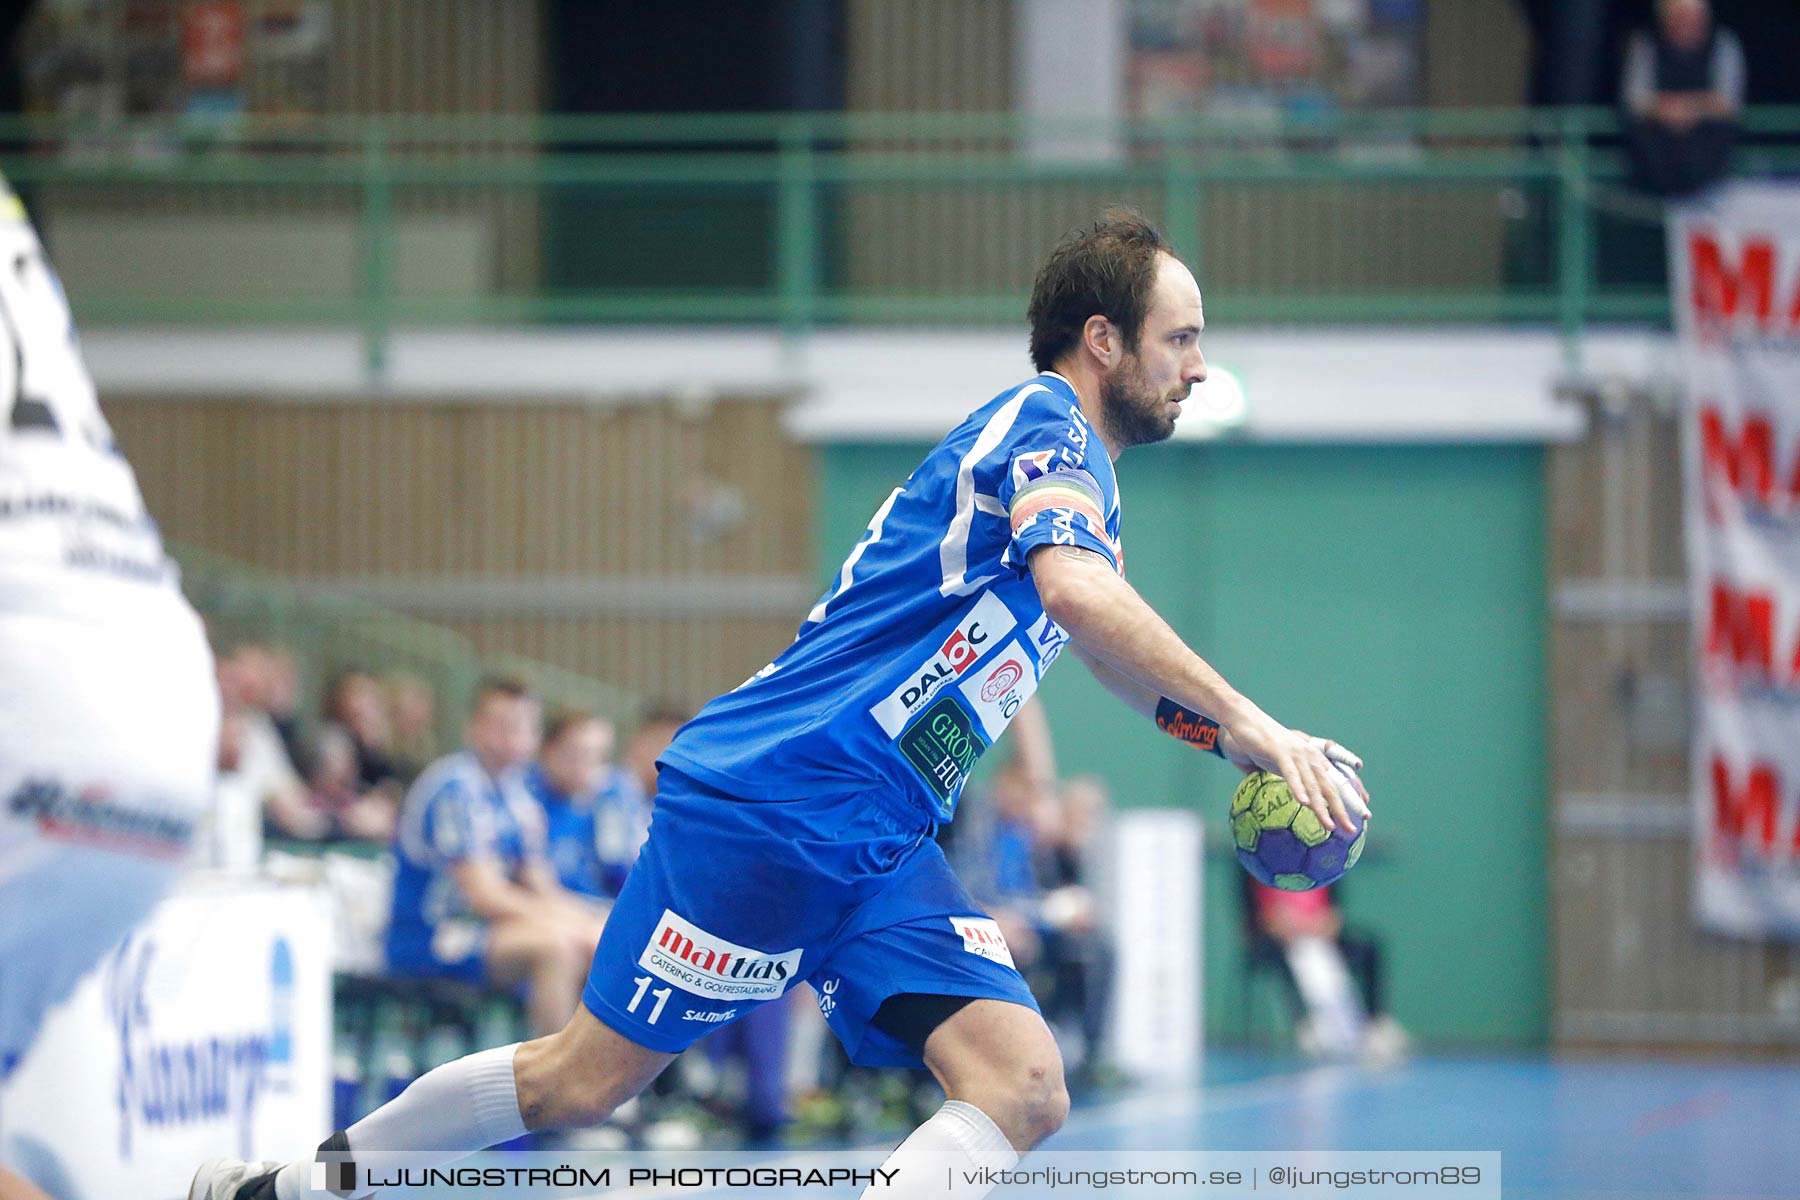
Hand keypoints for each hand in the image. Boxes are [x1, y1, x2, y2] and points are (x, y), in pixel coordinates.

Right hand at [1220, 714, 1369, 832]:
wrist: (1245, 719)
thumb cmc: (1263, 744)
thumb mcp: (1283, 764)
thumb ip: (1295, 779)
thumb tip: (1303, 801)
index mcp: (1314, 758)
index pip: (1339, 780)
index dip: (1352, 797)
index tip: (1364, 816)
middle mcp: (1311, 756)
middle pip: (1332, 786)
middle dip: (1345, 808)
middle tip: (1352, 830)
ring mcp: (1297, 754)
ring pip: (1313, 785)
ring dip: (1322, 808)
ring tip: (1330, 826)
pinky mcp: (1280, 752)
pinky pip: (1291, 774)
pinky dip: (1298, 789)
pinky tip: (1304, 804)